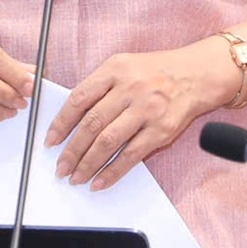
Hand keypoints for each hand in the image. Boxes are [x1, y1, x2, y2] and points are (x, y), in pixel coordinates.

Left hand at [46, 43, 238, 189]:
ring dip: (87, 163)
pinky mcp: (160, 130)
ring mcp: (146, 110)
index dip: (61, 122)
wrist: (196, 75)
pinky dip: (112, 172)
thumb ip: (100, 87)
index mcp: (115, 70)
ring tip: (75, 177)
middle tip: (60, 167)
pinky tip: (100, 181)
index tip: (50, 141)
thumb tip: (72, 118)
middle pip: (91, 124)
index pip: (79, 99)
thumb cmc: (156, 72)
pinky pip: (131, 155)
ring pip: (108, 142)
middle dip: (71, 150)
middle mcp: (129, 89)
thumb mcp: (124, 66)